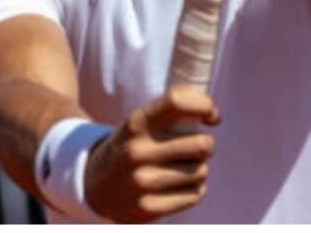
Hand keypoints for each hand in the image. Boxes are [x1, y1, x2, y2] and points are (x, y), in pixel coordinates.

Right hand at [83, 87, 218, 222]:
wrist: (94, 185)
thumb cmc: (135, 145)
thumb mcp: (144, 120)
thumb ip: (179, 106)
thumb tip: (215, 117)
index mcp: (136, 123)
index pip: (177, 102)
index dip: (205, 106)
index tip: (211, 116)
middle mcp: (136, 151)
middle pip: (202, 144)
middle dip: (205, 145)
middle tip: (193, 148)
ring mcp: (140, 182)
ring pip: (201, 171)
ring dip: (199, 169)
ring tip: (181, 168)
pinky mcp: (146, 208)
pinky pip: (195, 194)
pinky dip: (194, 189)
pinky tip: (178, 186)